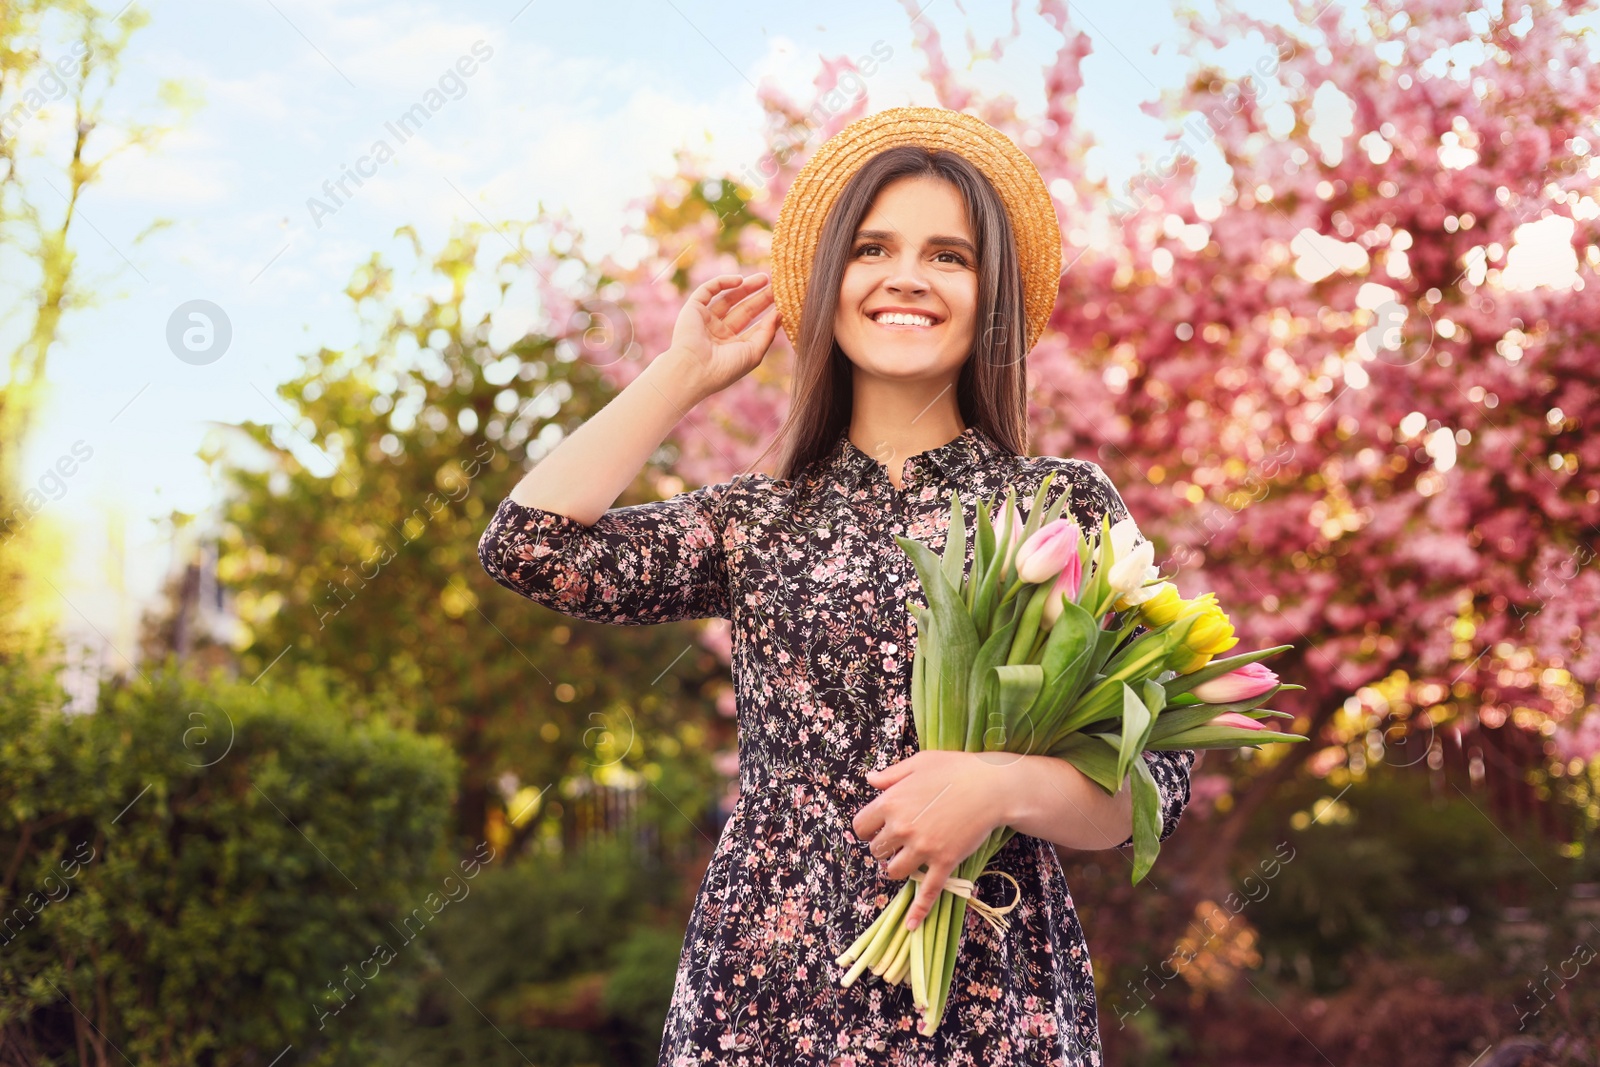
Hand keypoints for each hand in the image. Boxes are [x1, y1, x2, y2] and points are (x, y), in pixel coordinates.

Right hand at [666, 272, 778, 397]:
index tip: (784, 305)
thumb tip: (779, 314)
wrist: (693, 370)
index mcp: (733, 347)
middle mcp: (719, 333)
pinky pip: (708, 290)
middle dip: (760, 298)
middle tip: (778, 287)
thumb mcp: (753, 353)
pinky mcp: (693, 309)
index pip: (754, 328)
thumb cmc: (724, 368)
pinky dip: (723, 282)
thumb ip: (767, 333)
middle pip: (744, 310)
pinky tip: (740, 280)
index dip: (768, 316)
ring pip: (728, 298)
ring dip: (746, 287)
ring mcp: (706, 320)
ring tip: (765, 279)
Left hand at [852, 751, 1010, 930]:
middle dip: (884, 848)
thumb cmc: (955, 769)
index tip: (876, 829)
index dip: (867, 829)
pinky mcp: (944, 862)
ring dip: (895, 869)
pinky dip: (918, 910)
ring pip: (894, 871)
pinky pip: (927, 891)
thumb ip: (892, 774)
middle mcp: (902, 827)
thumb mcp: (919, 762)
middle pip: (876, 850)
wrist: (992, 786)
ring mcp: (923, 847)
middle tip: (897, 843)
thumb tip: (870, 781)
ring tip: (905, 861)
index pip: (861, 826)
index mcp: (891, 802)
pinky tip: (911, 925)